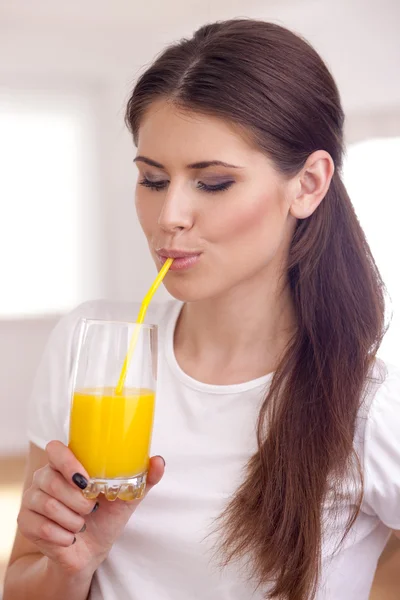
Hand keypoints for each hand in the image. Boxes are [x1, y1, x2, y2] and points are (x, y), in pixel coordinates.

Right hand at [17, 441, 164, 575]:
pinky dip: (64, 535)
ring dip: (73, 519)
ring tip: (82, 522)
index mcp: (66, 464)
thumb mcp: (127, 498)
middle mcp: (44, 477)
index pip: (55, 449)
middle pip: (51, 480)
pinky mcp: (26, 522)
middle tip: (91, 508)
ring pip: (48, 504)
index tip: (85, 479)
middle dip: (77, 500)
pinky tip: (71, 536)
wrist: (90, 551)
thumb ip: (143, 478)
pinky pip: (42, 527)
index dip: (66, 461)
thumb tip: (158, 461)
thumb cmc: (107, 517)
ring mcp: (32, 499)